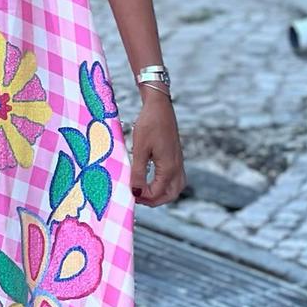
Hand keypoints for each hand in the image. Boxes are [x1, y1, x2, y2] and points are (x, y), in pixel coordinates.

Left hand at [129, 91, 184, 205]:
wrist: (159, 106)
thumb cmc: (149, 124)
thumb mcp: (140, 149)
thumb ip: (138, 172)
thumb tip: (135, 192)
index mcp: (168, 167)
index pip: (157, 193)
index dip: (142, 197)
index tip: (127, 193)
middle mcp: (177, 167)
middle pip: (170, 195)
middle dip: (153, 201)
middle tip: (136, 197)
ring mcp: (178, 163)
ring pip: (175, 188)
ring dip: (160, 195)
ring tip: (142, 192)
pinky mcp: (176, 158)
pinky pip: (175, 179)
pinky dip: (164, 186)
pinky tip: (151, 181)